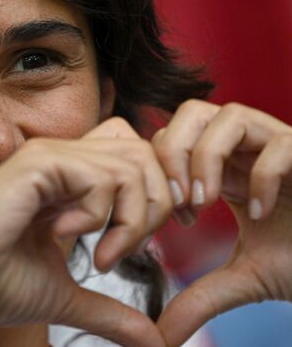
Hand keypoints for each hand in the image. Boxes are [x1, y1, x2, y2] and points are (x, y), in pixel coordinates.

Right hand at [0, 117, 171, 345]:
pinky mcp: (37, 165)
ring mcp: (48, 156)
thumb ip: (109, 310)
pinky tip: (68, 237)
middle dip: (154, 204)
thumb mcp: (65, 296)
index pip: (132, 156)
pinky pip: (101, 177)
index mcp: (66, 179)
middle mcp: (60, 158)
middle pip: (142, 153)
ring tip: (104, 256)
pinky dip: (101, 215)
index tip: (143, 240)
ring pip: (131, 163)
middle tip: (129, 250)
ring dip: (131, 217)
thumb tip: (153, 340)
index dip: (152, 191)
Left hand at [152, 100, 291, 345]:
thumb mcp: (243, 280)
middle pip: (191, 114)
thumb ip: (198, 298)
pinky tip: (258, 214)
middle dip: (172, 152)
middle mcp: (248, 151)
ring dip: (206, 158)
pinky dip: (261, 178)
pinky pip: (281, 144)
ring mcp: (282, 148)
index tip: (172, 219)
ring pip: (228, 115)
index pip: (171, 141)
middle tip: (179, 199)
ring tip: (206, 203)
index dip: (160, 173)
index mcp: (225, 170)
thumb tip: (159, 334)